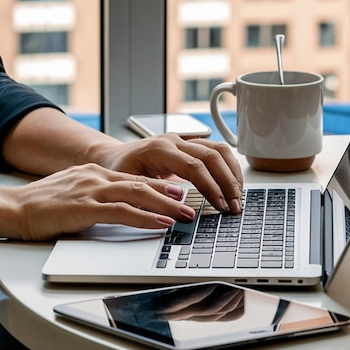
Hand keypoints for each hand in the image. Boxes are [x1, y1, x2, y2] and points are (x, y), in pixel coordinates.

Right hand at [0, 163, 196, 240]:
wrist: (12, 208)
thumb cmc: (40, 205)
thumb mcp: (73, 193)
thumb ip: (95, 196)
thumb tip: (116, 207)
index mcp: (94, 173)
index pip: (134, 178)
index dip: (159, 185)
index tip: (178, 191)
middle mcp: (96, 177)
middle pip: (142, 183)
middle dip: (170, 193)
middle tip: (190, 202)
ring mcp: (91, 190)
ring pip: (138, 194)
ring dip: (165, 205)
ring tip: (185, 214)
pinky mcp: (84, 207)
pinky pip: (122, 212)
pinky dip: (145, 218)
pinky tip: (160, 223)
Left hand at [96, 134, 242, 213]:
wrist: (112, 157)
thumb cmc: (117, 171)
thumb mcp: (127, 185)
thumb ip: (150, 195)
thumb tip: (176, 209)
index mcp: (159, 149)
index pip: (194, 166)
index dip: (211, 186)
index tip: (221, 205)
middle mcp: (174, 141)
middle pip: (212, 156)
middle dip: (228, 182)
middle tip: (235, 206)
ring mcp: (183, 140)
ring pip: (219, 149)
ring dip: (233, 173)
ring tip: (238, 196)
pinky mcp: (190, 145)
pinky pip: (216, 150)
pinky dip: (228, 167)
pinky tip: (233, 183)